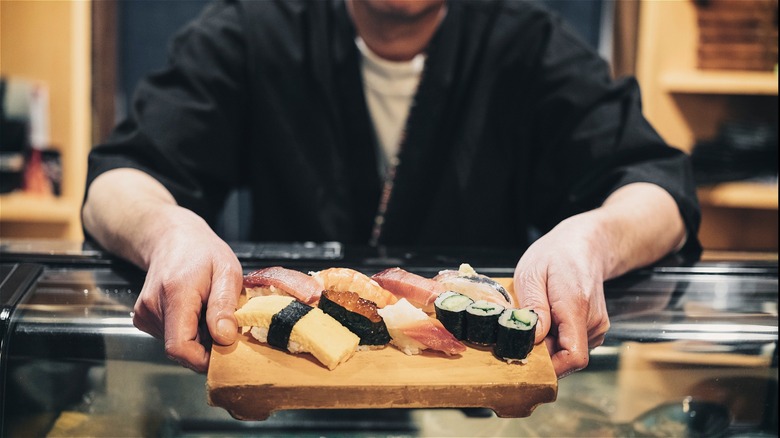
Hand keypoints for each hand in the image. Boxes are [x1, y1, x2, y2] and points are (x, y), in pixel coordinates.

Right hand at [131, 205, 242, 371]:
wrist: (172, 238)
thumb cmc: (202, 252)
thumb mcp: (226, 271)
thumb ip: (224, 305)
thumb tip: (225, 338)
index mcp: (174, 295)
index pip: (180, 348)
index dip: (204, 359)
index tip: (225, 353)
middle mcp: (152, 307)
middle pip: (181, 349)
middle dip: (206, 346)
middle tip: (223, 324)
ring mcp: (144, 314)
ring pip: (177, 345)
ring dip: (198, 337)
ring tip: (208, 311)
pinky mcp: (143, 318)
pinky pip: (170, 337)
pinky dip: (188, 331)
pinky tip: (194, 311)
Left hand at [513, 212, 610, 377]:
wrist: (585, 244)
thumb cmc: (556, 254)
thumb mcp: (532, 274)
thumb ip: (533, 307)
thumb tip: (532, 339)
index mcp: (576, 307)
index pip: (573, 356)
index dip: (549, 366)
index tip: (526, 358)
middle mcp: (592, 321)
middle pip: (566, 357)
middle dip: (541, 352)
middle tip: (521, 329)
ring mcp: (596, 326)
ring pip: (567, 351)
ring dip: (547, 343)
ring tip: (537, 315)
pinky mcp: (593, 328)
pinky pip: (571, 343)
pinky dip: (555, 337)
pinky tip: (548, 316)